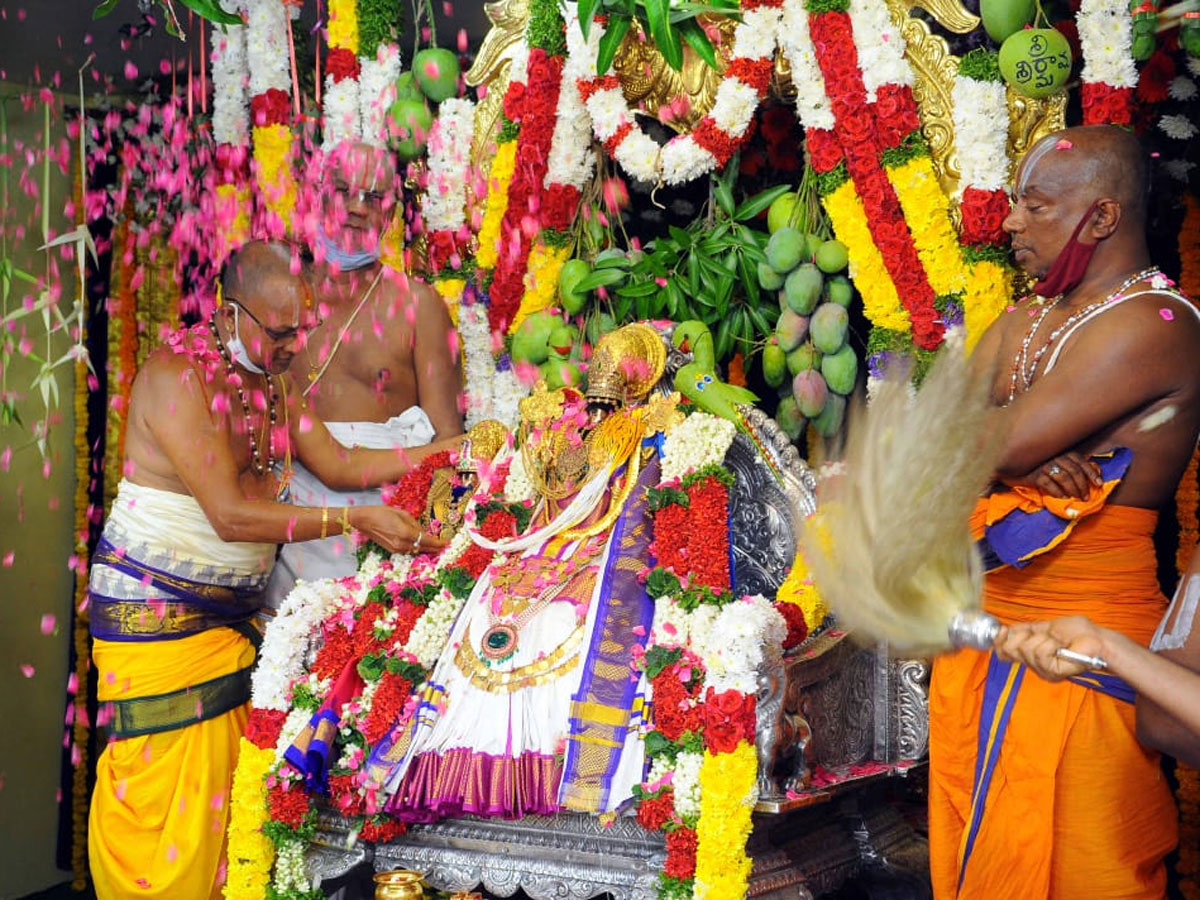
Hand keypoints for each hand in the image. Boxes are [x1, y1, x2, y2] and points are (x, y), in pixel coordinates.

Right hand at [350, 506, 447, 554]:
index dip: (439, 543)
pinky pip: (409, 550)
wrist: (363, 520)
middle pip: (423, 548)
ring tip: (437, 545)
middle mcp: (402, 544)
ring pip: (416, 550)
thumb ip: (415, 524)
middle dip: (436, 548)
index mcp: (405, 533)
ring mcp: (396, 549)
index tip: (448, 542)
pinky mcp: (392, 550)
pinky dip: (417, 548)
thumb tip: (424, 533)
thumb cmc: (381, 512)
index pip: (427, 540)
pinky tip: (422, 544)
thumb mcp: (402, 514)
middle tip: (446, 546)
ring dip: (427, 548)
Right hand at [994, 616, 1108, 681]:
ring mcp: (1042, 671)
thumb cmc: (1077, 632)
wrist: (1096, 639)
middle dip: (1024, 636)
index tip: (1002, 630)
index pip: (1004, 654)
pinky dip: (1050, 645)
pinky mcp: (1052, 673)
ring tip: (1058, 642)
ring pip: (1025, 650)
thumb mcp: (1044, 626)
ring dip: (1043, 639)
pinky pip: (1039, 653)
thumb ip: (1024, 629)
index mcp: (1032, 655)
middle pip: (1009, 650)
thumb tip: (1004, 629)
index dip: (999, 641)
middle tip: (1043, 635)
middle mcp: (1034, 665)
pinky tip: (1061, 647)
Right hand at [1005, 451, 1101, 498]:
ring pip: (1064, 478)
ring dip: (1073, 490)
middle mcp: (1054, 456)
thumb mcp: (1055, 462)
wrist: (1011, 468)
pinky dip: (1058, 492)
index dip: (1092, 473)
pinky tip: (1063, 498)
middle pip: (1074, 471)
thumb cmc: (1037, 466)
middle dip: (1083, 486)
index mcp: (1062, 451)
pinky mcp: (1033, 475)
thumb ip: (1069, 466)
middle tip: (1086, 497)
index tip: (1099, 484)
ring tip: (1076, 499)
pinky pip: (1049, 484)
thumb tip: (1089, 478)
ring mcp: (1044, 465)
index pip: (1081, 461)